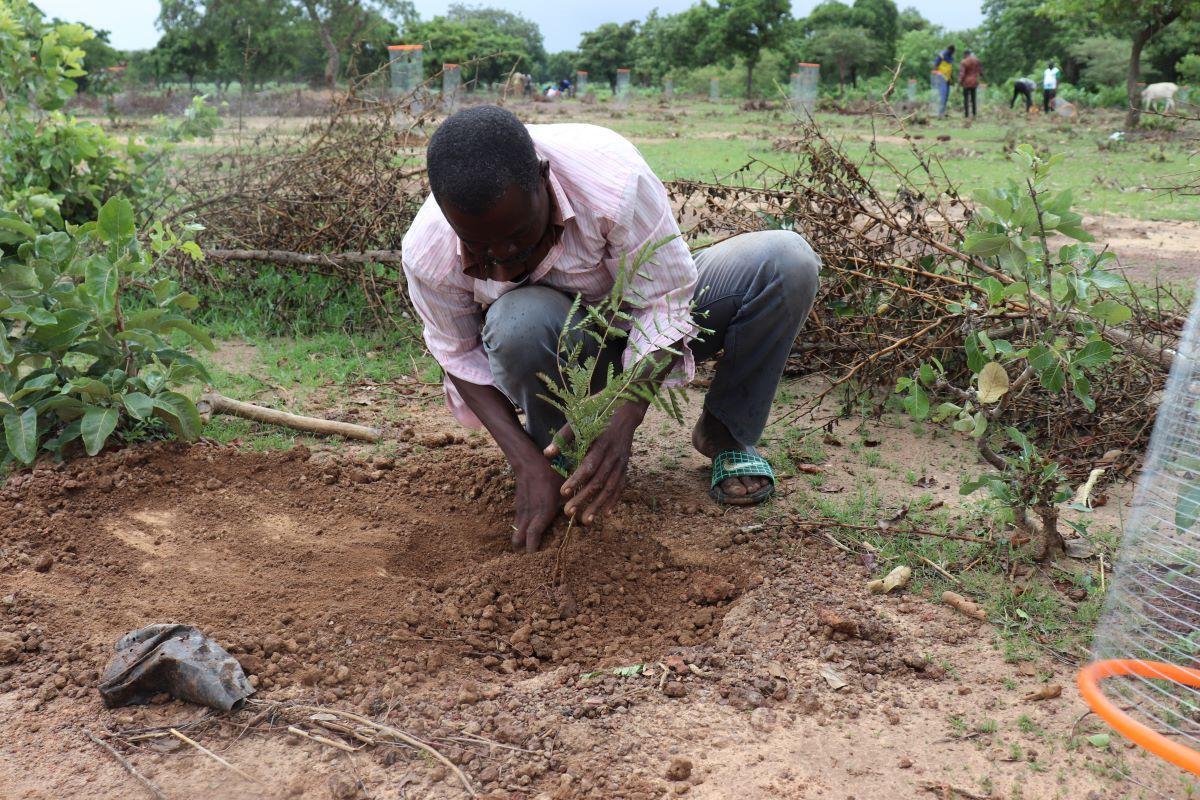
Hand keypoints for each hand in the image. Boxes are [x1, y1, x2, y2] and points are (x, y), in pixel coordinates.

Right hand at [512, 459, 564, 552]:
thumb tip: (585, 521)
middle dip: (522, 548)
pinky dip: (520, 529)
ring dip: (520, 539)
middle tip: (527, 558)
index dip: (532, 547)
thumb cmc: (551, 474)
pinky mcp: (518, 504)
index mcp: (543, 511)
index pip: (534, 534)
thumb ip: (573, 506)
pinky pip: (517, 521)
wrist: (529, 461)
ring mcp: (522, 509)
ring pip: (517, 530)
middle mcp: (530, 513)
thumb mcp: (567, 490)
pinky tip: (525, 531)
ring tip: (525, 549)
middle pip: (520, 536)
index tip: (534, 556)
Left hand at [544, 403, 645, 524]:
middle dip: (584, 499)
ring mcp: (622, 461)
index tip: (563, 492)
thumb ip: (565, 435)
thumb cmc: (599, 409)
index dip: (576, 480)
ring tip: (586, 521)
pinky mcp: (626, 464)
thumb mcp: (580, 416)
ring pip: (611, 488)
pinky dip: (615, 499)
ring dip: (599, 505)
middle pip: (598, 482)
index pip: (588, 466)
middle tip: (568, 513)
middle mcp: (614, 455)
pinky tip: (607, 513)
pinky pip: (621, 485)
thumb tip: (548, 453)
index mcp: (602, 443)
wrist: (627, 405)